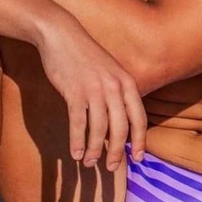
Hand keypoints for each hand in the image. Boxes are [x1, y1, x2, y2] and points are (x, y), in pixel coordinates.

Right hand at [38, 16, 146, 170]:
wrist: (61, 34)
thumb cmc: (85, 56)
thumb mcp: (109, 71)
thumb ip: (116, 94)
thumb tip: (117, 124)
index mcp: (127, 82)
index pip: (139, 118)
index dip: (140, 141)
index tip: (138, 158)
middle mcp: (114, 87)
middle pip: (121, 128)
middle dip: (117, 152)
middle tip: (111, 167)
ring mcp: (94, 89)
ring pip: (99, 129)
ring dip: (95, 150)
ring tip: (90, 162)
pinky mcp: (74, 92)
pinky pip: (78, 123)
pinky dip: (78, 141)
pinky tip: (76, 154)